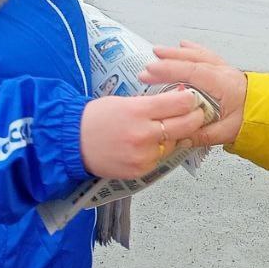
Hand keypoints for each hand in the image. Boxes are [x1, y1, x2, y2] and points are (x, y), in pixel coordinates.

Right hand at [79, 87, 205, 179]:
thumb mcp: (124, 101)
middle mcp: (143, 134)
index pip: (179, 103)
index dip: (190, 99)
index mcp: (138, 111)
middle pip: (185, 125)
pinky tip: (153, 143)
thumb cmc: (96, 117)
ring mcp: (142, 155)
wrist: (71, 142)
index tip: (193, 97)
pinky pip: (160, 158)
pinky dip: (160, 150)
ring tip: (172, 128)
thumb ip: (151, 102)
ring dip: (177, 136)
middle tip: (197, 113)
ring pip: (174, 144)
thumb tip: (178, 98)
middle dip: (195, 117)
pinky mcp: (140, 170)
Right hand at [139, 41, 246, 146]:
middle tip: (147, 64)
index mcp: (222, 84)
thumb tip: (180, 137)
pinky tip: (184, 46)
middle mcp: (222, 72)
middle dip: (167, 61)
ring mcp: (224, 69)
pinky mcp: (225, 70)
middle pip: (191, 60)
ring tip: (160, 52)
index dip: (168, 71)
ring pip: (198, 55)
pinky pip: (206, 54)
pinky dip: (193, 49)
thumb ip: (203, 135)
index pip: (191, 72)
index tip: (149, 73)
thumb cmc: (254, 119)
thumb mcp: (228, 132)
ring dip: (177, 53)